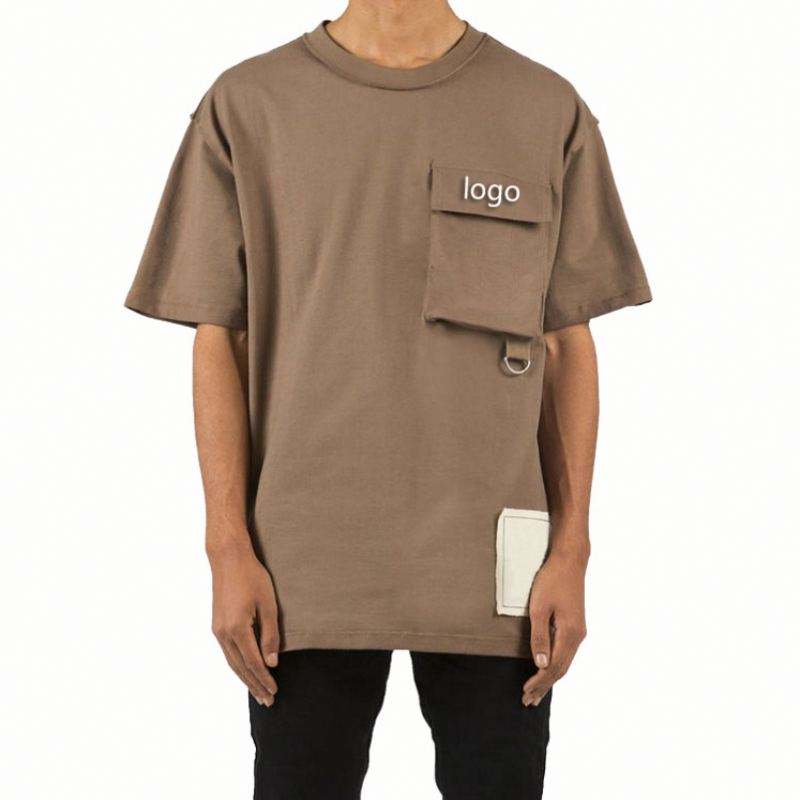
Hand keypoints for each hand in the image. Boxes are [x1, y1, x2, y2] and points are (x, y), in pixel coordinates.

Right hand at [209, 544, 279, 705]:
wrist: (228, 559)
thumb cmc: (252, 577)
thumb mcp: (268, 604)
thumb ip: (270, 634)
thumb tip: (272, 663)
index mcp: (237, 629)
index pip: (254, 663)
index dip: (265, 679)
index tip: (275, 691)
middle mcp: (224, 634)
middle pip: (241, 668)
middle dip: (255, 686)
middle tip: (268, 701)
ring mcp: (218, 630)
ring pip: (232, 663)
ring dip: (245, 679)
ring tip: (258, 692)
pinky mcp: (217, 625)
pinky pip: (228, 653)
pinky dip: (238, 666)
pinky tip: (245, 671)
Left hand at [522, 549, 587, 705]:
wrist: (570, 561)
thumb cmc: (551, 581)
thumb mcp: (539, 608)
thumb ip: (540, 637)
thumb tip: (541, 665)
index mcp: (570, 634)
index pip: (554, 667)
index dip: (540, 682)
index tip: (525, 693)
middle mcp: (578, 637)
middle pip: (561, 669)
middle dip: (544, 686)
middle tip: (528, 701)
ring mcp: (578, 632)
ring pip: (564, 662)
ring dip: (550, 678)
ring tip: (536, 693)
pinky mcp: (575, 626)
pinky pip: (565, 653)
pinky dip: (555, 666)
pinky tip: (547, 670)